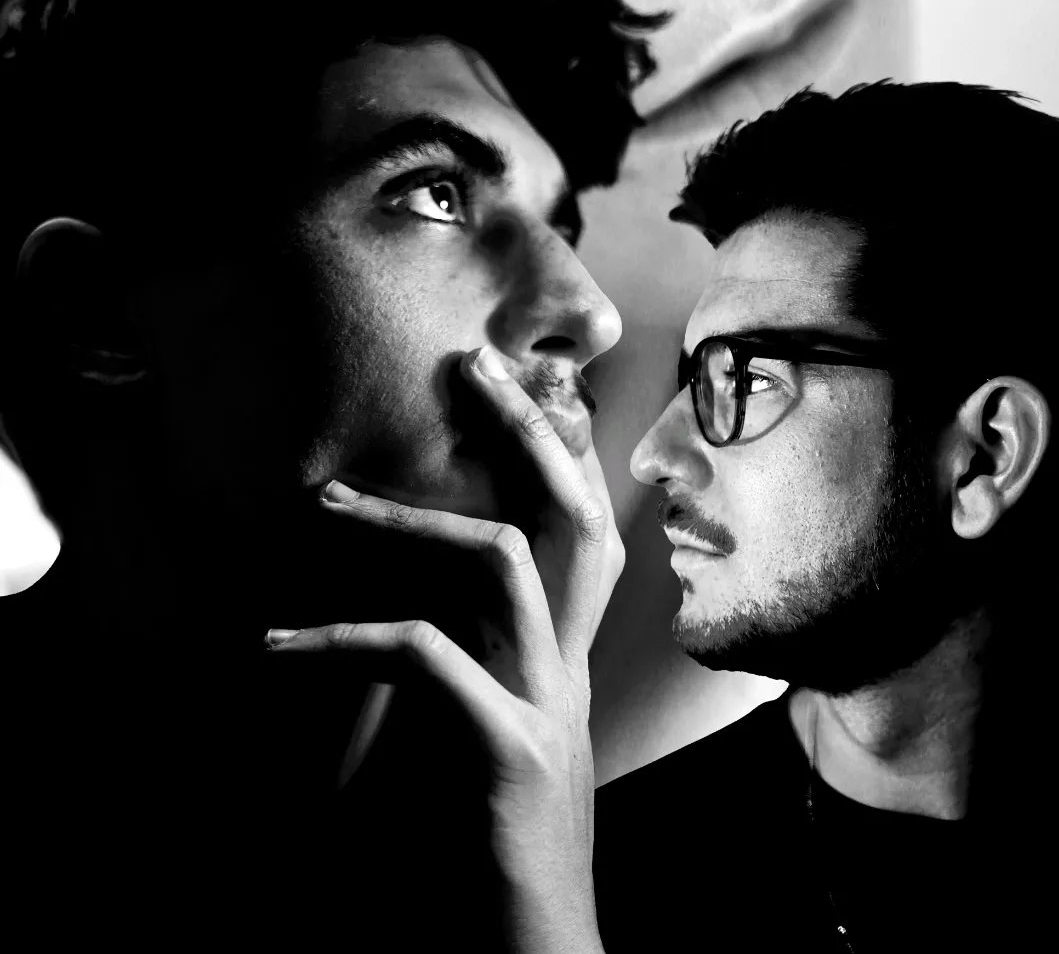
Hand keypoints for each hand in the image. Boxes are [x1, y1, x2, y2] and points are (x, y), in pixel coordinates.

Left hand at [267, 345, 618, 953]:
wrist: (537, 949)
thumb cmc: (494, 847)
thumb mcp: (484, 733)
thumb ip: (466, 660)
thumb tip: (411, 598)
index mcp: (564, 656)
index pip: (585, 523)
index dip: (558, 444)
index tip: (511, 379)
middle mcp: (569, 665)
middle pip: (573, 511)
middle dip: (526, 429)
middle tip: (471, 363)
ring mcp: (546, 703)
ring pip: (502, 561)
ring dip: (413, 519)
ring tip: (326, 504)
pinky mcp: (506, 751)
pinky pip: (422, 656)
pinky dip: (342, 638)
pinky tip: (272, 646)